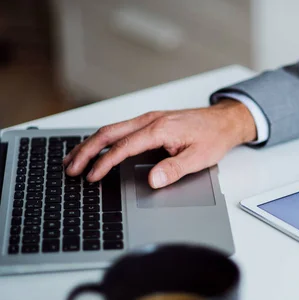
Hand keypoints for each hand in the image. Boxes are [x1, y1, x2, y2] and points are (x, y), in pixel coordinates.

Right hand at [63, 99, 256, 187]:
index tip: (92, 177)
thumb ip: (174, 169)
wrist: (225, 121)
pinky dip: (103, 139)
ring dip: (90, 144)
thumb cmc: (213, 137)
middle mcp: (150, 120)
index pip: (124, 147)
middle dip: (86, 151)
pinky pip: (121, 129)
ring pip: (111, 129)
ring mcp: (149, 119)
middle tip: (71, 169)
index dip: (105, 163)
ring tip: (73, 159)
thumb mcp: (199, 158)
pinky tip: (96, 149)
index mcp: (160, 129)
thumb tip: (153, 180)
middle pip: (108, 133)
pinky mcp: (150, 122)